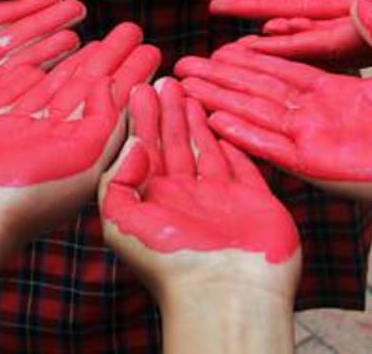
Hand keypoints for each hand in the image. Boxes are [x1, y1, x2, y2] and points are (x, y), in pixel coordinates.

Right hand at [0, 23, 160, 240]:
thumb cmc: (17, 201)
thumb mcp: (80, 163)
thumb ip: (104, 127)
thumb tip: (117, 88)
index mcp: (78, 157)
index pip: (113, 106)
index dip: (132, 75)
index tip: (152, 48)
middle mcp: (48, 144)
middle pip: (85, 91)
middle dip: (109, 60)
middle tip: (131, 29)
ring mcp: (11, 132)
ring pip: (50, 86)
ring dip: (73, 60)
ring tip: (94, 34)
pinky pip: (7, 89)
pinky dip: (26, 70)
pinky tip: (40, 56)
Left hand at [100, 78, 299, 306]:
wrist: (226, 293)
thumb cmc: (170, 262)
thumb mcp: (120, 220)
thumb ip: (117, 179)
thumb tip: (135, 145)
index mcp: (154, 201)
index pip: (145, 150)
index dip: (143, 120)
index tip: (139, 87)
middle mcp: (186, 198)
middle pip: (175, 144)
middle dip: (169, 112)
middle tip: (165, 79)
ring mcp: (221, 199)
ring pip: (207, 148)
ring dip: (197, 120)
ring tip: (190, 89)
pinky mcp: (254, 200)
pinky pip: (243, 163)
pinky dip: (234, 141)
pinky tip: (226, 120)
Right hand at [179, 0, 371, 216]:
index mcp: (339, 85)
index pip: (283, 61)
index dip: (251, 48)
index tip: (222, 34)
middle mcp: (320, 111)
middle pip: (258, 88)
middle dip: (221, 76)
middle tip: (184, 63)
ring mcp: (316, 137)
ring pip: (256, 113)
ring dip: (220, 100)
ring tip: (186, 86)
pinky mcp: (319, 163)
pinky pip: (271, 146)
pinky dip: (242, 133)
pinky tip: (213, 118)